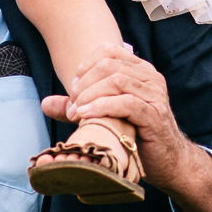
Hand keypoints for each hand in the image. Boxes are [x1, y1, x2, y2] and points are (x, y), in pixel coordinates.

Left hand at [40, 44, 211, 211]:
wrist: (167, 161)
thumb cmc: (136, 135)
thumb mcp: (104, 116)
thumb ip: (78, 106)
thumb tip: (45, 103)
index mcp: (141, 70)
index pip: (109, 50)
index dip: (85, 65)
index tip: (73, 87)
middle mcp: (150, 77)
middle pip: (109, 65)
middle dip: (83, 83)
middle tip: (71, 104)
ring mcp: (154, 95)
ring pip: (116, 81)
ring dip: (89, 96)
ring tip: (75, 113)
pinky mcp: (154, 114)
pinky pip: (126, 102)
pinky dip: (101, 106)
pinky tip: (86, 116)